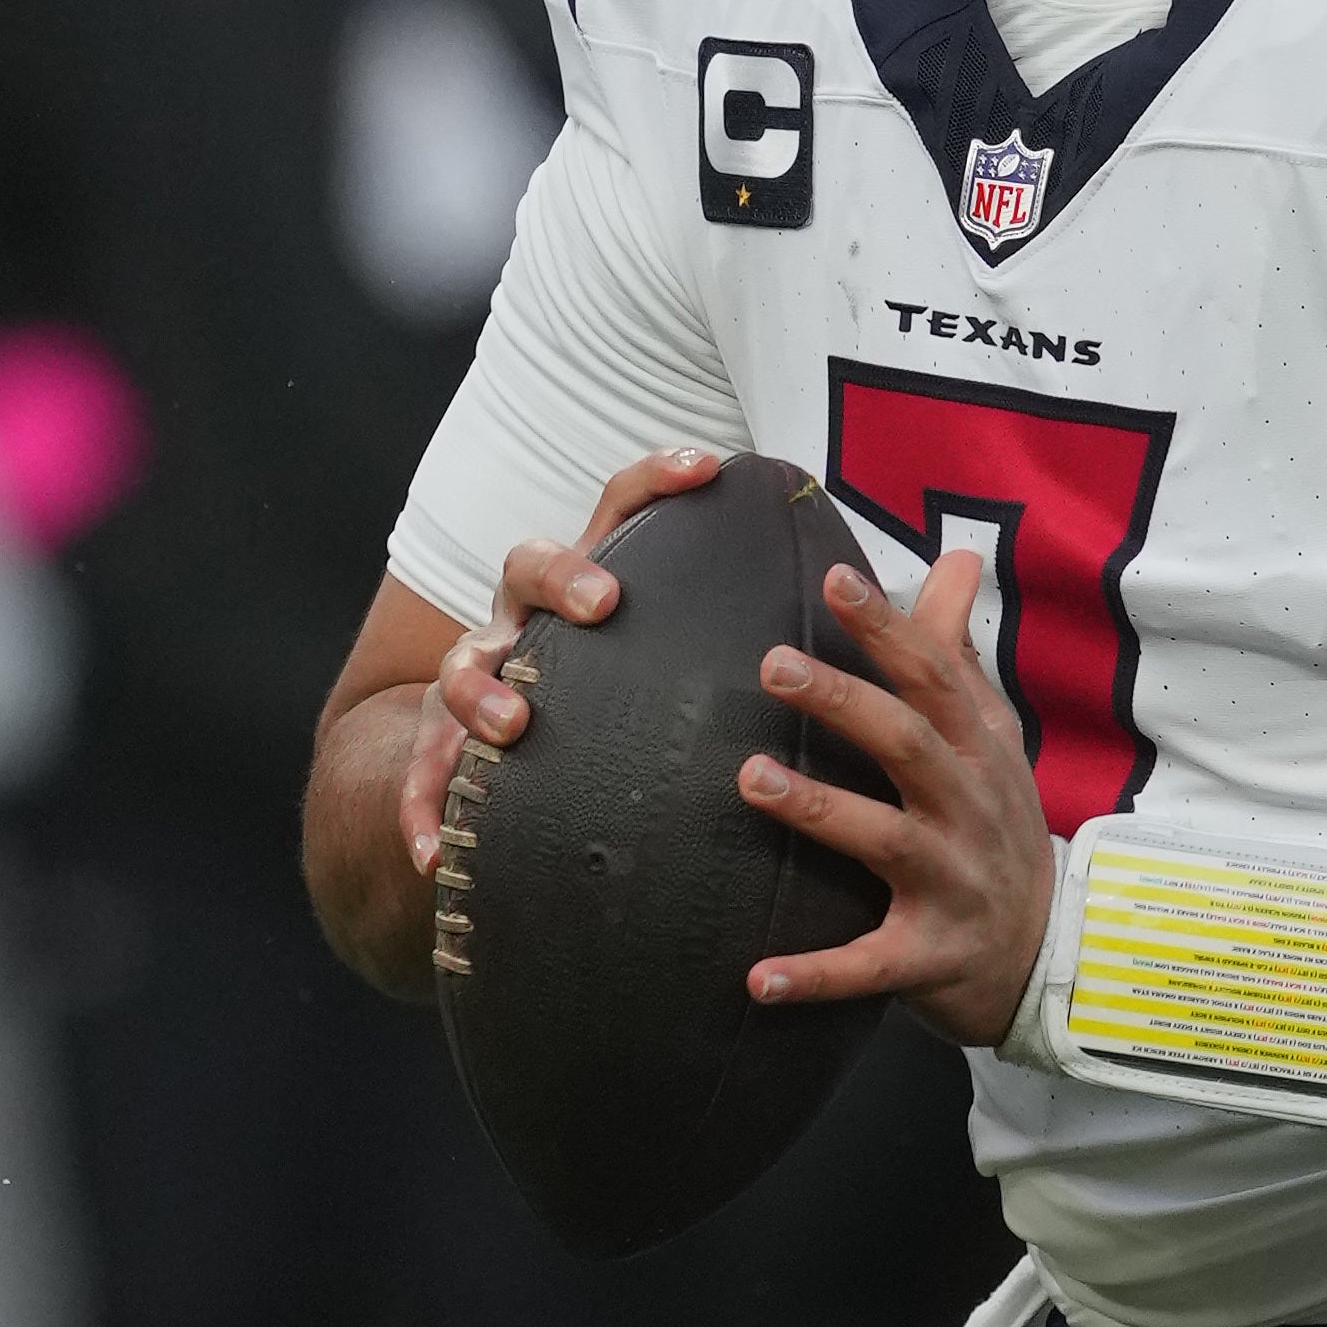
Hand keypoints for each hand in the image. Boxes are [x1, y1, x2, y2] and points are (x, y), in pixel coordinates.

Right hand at [399, 444, 726, 873]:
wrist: (515, 748)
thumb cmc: (633, 691)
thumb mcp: (691, 649)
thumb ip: (768, 620)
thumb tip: (905, 598)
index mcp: (592, 577)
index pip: (620, 504)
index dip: (658, 477)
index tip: (707, 468)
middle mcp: (530, 615)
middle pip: (529, 565)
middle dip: (564, 575)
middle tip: (605, 604)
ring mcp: (484, 674)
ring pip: (464, 664)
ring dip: (483, 691)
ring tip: (512, 728)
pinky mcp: (446, 744)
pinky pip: (422, 774)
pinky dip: (420, 810)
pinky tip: (430, 857)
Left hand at [732, 548, 1059, 1049]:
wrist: (1050, 955)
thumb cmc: (999, 827)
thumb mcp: (991, 738)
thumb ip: (957, 651)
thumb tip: (956, 555)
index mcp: (978, 751)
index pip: (935, 676)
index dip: (889, 627)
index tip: (836, 578)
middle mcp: (969, 809)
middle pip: (908, 743)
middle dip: (845, 701)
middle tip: (773, 665)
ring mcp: (953, 883)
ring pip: (886, 840)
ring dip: (819, 810)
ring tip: (750, 779)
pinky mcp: (931, 956)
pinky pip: (870, 965)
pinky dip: (817, 974)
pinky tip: (757, 978)